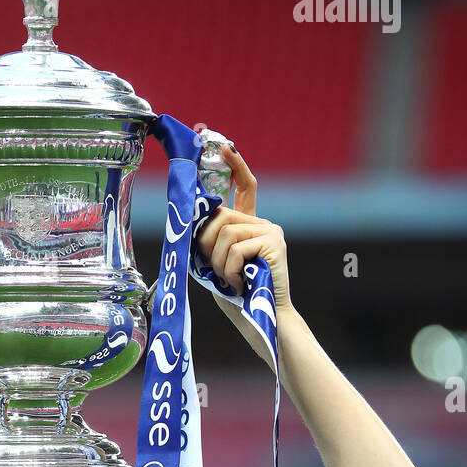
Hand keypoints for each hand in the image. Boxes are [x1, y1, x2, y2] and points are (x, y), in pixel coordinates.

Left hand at [194, 146, 292, 325]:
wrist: (263, 320)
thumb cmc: (238, 297)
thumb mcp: (217, 262)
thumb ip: (211, 239)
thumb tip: (192, 218)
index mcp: (251, 226)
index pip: (245, 187)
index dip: (235, 166)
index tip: (225, 146)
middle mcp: (264, 224)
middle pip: (221, 216)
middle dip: (206, 244)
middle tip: (213, 268)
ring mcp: (271, 232)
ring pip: (225, 234)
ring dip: (218, 262)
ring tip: (229, 280)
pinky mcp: (274, 244)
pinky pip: (235, 249)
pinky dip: (228, 270)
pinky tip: (238, 283)